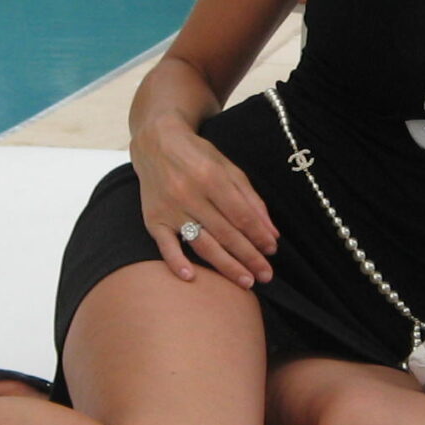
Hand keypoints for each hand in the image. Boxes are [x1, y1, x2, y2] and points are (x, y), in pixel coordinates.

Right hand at [133, 116, 278, 287]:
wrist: (155, 142)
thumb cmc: (198, 156)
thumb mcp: (229, 169)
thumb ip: (251, 200)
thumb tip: (272, 233)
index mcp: (212, 178)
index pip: (241, 215)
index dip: (258, 235)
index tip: (272, 250)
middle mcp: (190, 193)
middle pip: (225, 232)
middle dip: (248, 256)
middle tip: (265, 276)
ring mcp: (169, 208)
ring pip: (201, 242)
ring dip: (225, 265)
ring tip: (245, 282)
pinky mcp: (152, 218)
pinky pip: (164, 244)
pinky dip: (176, 261)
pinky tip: (191, 277)